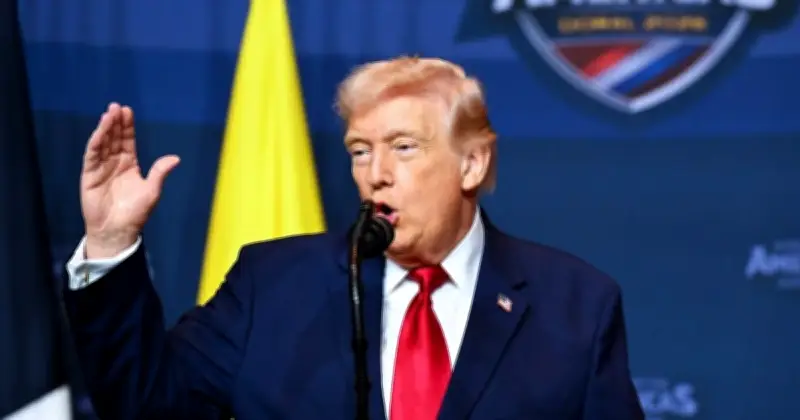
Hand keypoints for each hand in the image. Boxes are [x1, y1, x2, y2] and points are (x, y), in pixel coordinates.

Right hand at [80, 103, 179, 257]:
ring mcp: (100, 169)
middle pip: (113, 138)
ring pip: (102, 144)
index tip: (128, 111)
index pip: (127, 141)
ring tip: (109, 114)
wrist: (118, 230)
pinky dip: (95, 143)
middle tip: (117, 106)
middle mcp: (114, 164)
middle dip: (115, 122)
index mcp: (129, 165)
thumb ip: (160, 172)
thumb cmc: (136, 213)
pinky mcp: (89, 176)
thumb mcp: (152, 190)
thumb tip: (176, 158)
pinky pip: (92, 156)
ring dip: (105, 129)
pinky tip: (100, 132)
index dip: (127, 127)